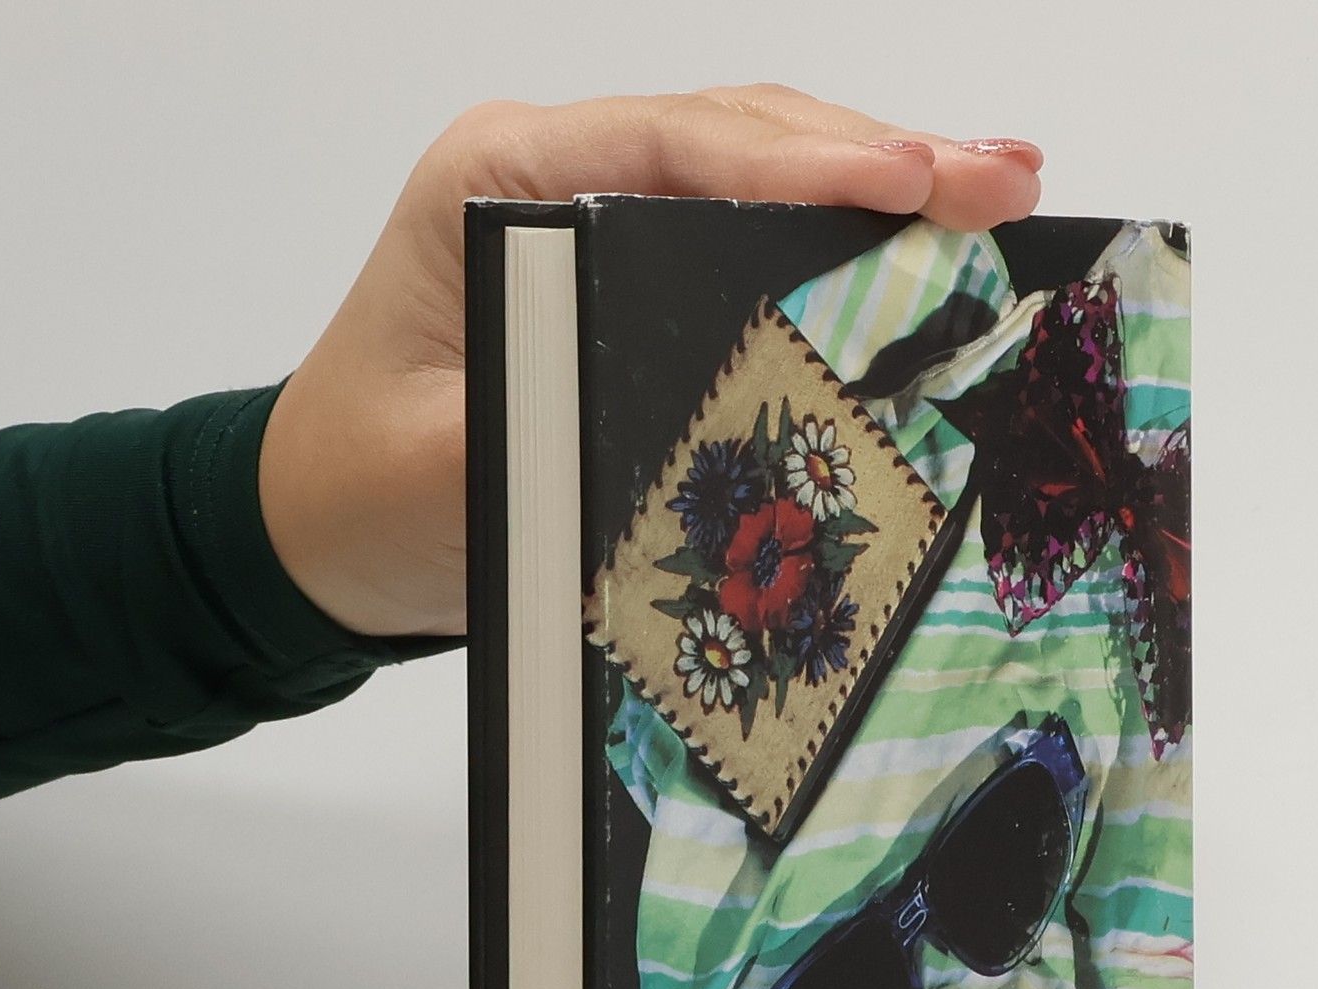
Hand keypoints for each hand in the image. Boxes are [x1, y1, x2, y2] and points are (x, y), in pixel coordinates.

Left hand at [257, 87, 1044, 637]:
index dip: (807, 164)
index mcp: (494, 184)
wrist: (316, 524)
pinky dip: (833, 232)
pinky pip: (742, 228)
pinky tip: (915, 240)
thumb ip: (550, 435)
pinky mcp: (621, 268)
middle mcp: (548, 175)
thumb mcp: (446, 477)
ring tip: (992, 192)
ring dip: (874, 180)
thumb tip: (676, 428)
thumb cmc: (360, 491)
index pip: (676, 148)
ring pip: (754, 168)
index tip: (913, 183)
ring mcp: (589, 213)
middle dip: (877, 154)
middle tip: (1001, 180)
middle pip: (738, 136)